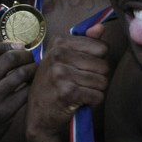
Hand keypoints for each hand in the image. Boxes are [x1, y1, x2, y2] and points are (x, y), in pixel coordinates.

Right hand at [0, 41, 36, 141]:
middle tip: (31, 57)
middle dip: (25, 55)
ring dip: (33, 69)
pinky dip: (32, 85)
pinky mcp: (4, 111)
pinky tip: (34, 84)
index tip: (17, 46)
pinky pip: (25, 92)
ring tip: (35, 69)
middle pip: (8, 59)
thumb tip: (14, 45)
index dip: (5, 44)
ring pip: (20, 74)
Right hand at [25, 23, 110, 141]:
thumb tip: (101, 27)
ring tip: (80, 92)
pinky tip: (79, 101)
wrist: (38, 114)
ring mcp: (61, 73)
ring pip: (102, 81)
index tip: (82, 68)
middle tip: (81, 83)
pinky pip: (98, 96)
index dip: (97, 61)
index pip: (101, 47)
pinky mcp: (67, 92)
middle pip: (104, 65)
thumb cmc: (52, 85)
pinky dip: (93, 102)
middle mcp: (58, 55)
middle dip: (98, 78)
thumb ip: (84, 42)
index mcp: (59, 42)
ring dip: (95, 91)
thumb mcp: (63, 59)